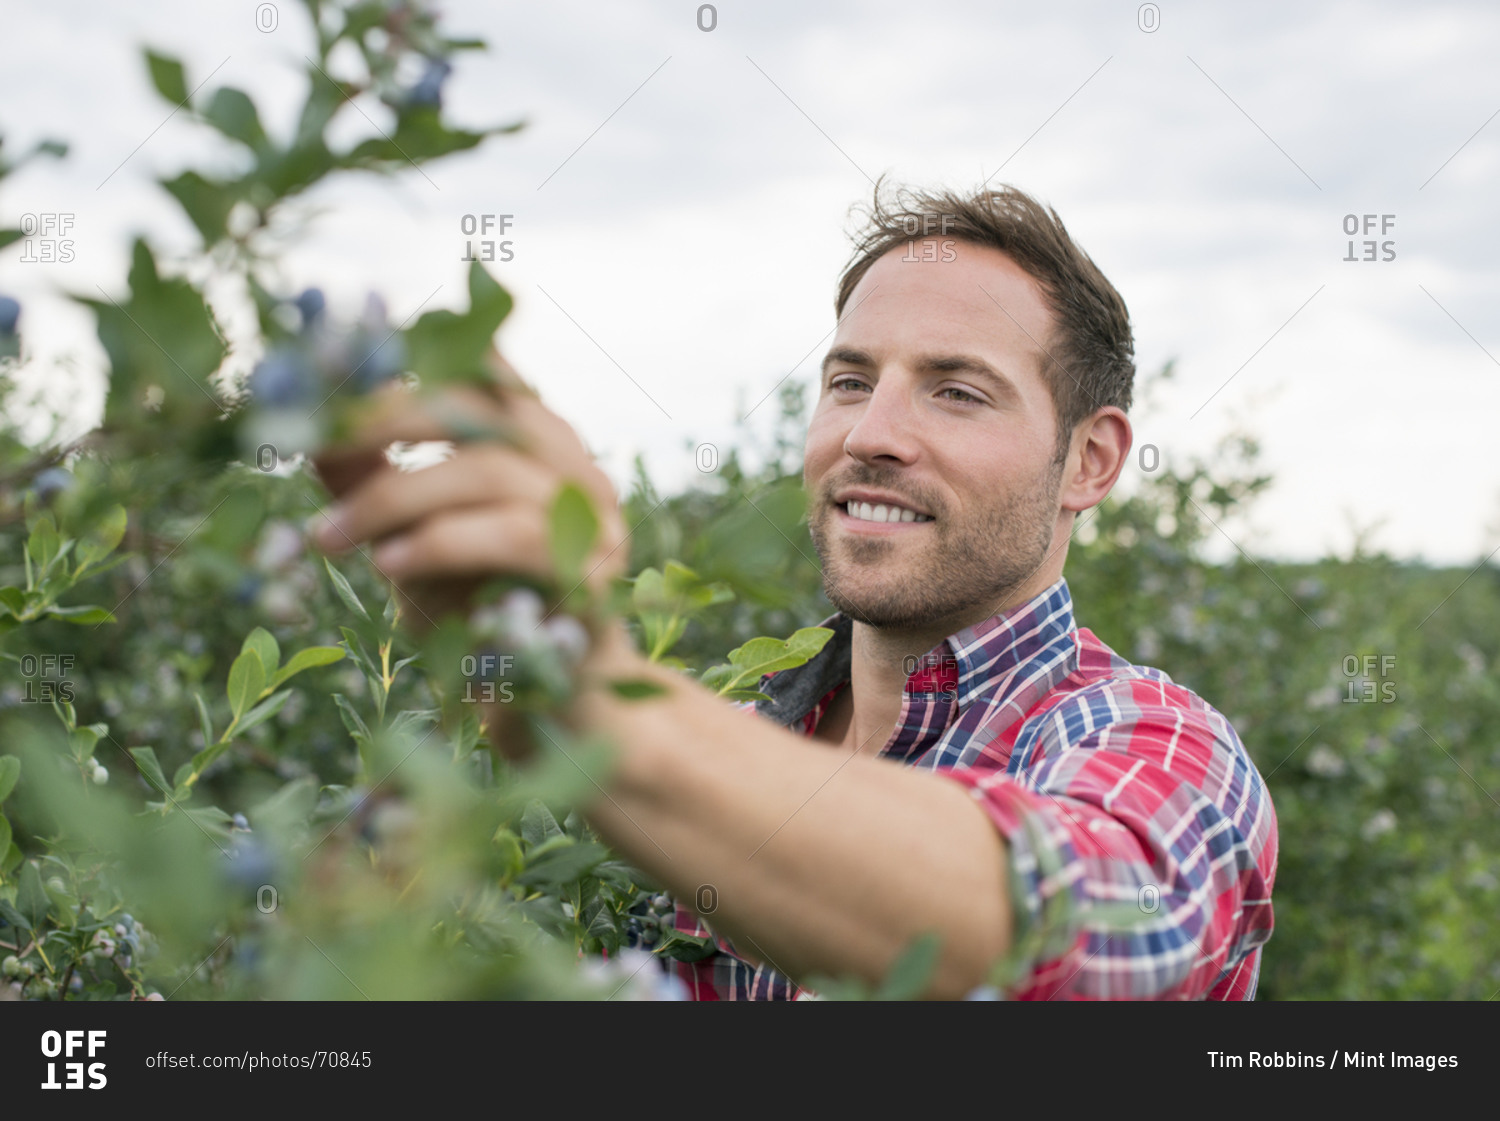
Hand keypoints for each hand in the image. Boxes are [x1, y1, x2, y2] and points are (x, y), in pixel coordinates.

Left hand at [306, 350, 628, 633]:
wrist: (544, 701)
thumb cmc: (477, 609)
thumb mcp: (409, 536)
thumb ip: (373, 480)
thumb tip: (311, 428)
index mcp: (536, 439)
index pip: (484, 368)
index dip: (418, 353)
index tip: (342, 366)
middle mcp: (573, 463)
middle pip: (484, 406)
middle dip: (388, 416)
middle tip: (316, 441)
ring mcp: (594, 515)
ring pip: (491, 471)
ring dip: (395, 498)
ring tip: (329, 538)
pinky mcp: (595, 570)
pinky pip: (514, 536)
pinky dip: (441, 543)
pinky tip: (389, 565)